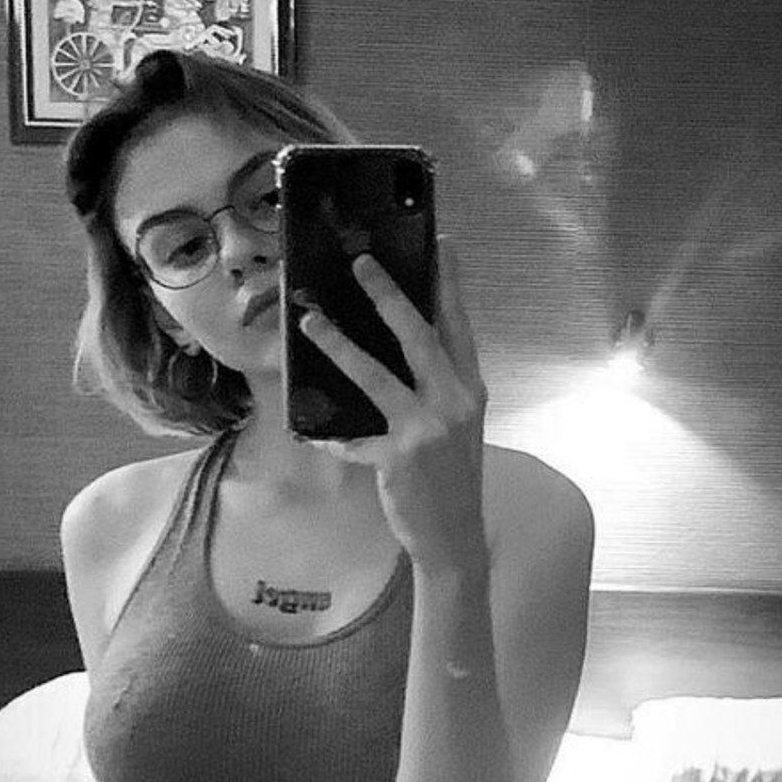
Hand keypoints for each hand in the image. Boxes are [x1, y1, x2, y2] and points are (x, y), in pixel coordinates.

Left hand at [299, 236, 488, 575]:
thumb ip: (437, 388)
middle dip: (390, 296)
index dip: (450, 285)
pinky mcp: (398, 457)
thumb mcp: (457, 426)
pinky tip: (311, 432)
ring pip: (377, 376)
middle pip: (420, 337)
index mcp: (470, 390)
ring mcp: (426, 429)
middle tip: (363, 263)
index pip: (459, 327)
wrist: (454, 536)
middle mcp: (453, 402)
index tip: (442, 245)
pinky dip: (331, 436)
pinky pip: (353, 438)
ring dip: (340, 345)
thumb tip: (403, 349)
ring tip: (310, 320)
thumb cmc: (451, 477)